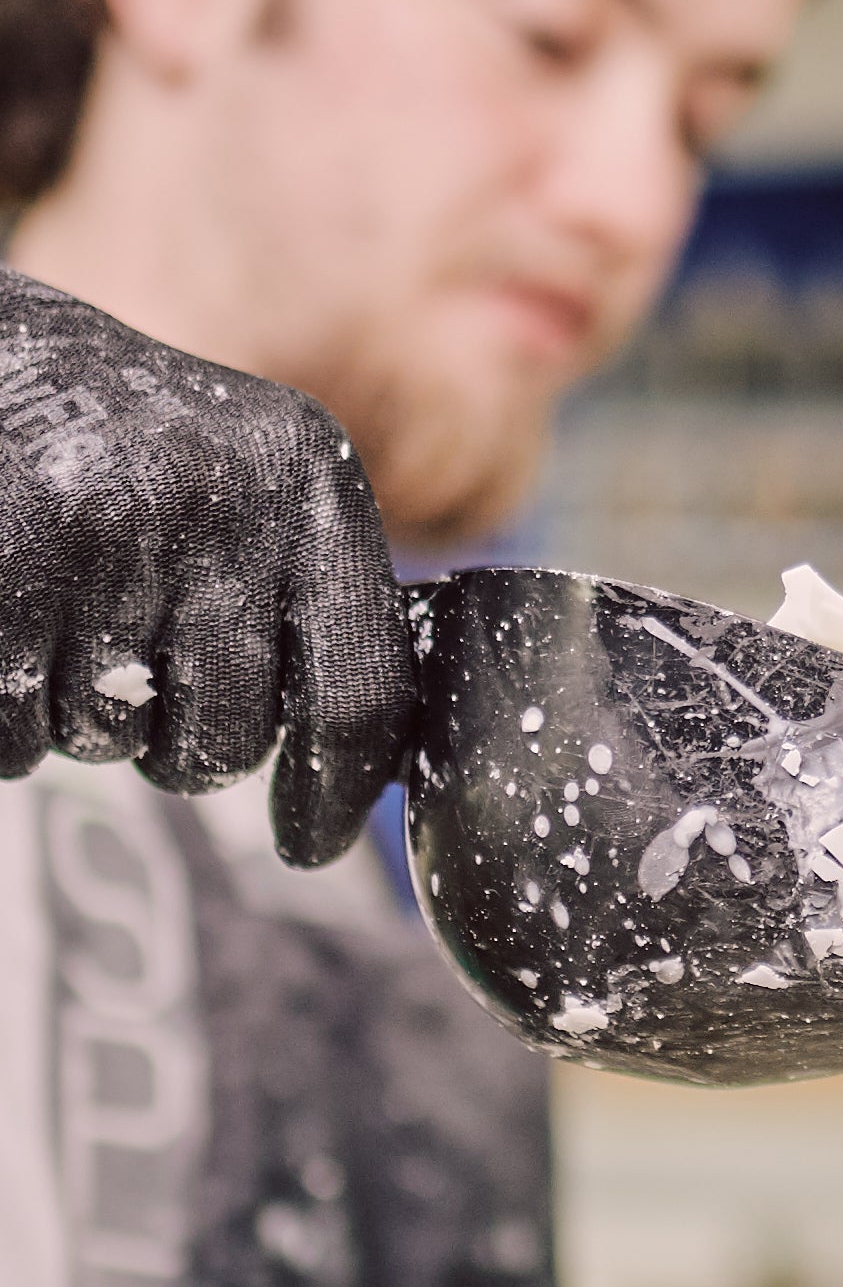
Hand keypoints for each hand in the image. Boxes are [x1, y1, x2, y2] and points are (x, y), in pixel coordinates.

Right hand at [0, 268, 414, 864]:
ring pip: (112, 738)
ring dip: (84, 710)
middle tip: (141, 655)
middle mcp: (220, 501)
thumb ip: (309, 595)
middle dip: (183, 735)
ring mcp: (101, 532)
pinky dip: (6, 711)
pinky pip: (16, 734)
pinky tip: (8, 615)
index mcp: (309, 476)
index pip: (360, 688)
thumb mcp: (254, 476)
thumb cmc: (129, 444)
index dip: (337, 788)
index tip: (311, 842)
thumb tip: (363, 754)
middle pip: (229, 738)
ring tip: (65, 603)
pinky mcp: (7, 568)